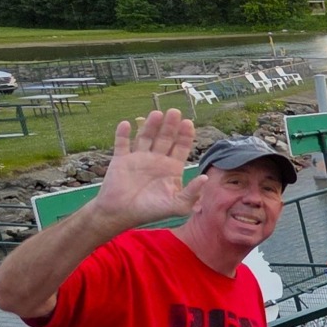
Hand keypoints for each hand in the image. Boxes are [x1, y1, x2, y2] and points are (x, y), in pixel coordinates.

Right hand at [90, 110, 204, 230]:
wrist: (120, 215)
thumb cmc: (150, 211)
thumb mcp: (176, 205)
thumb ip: (191, 193)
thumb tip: (205, 178)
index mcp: (171, 168)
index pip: (181, 147)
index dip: (185, 135)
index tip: (188, 123)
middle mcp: (156, 160)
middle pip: (165, 138)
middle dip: (170, 125)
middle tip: (175, 112)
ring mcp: (138, 158)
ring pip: (146, 137)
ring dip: (150, 125)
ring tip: (156, 113)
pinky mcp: (121, 160)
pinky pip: (122, 143)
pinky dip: (123, 134)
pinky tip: (127, 124)